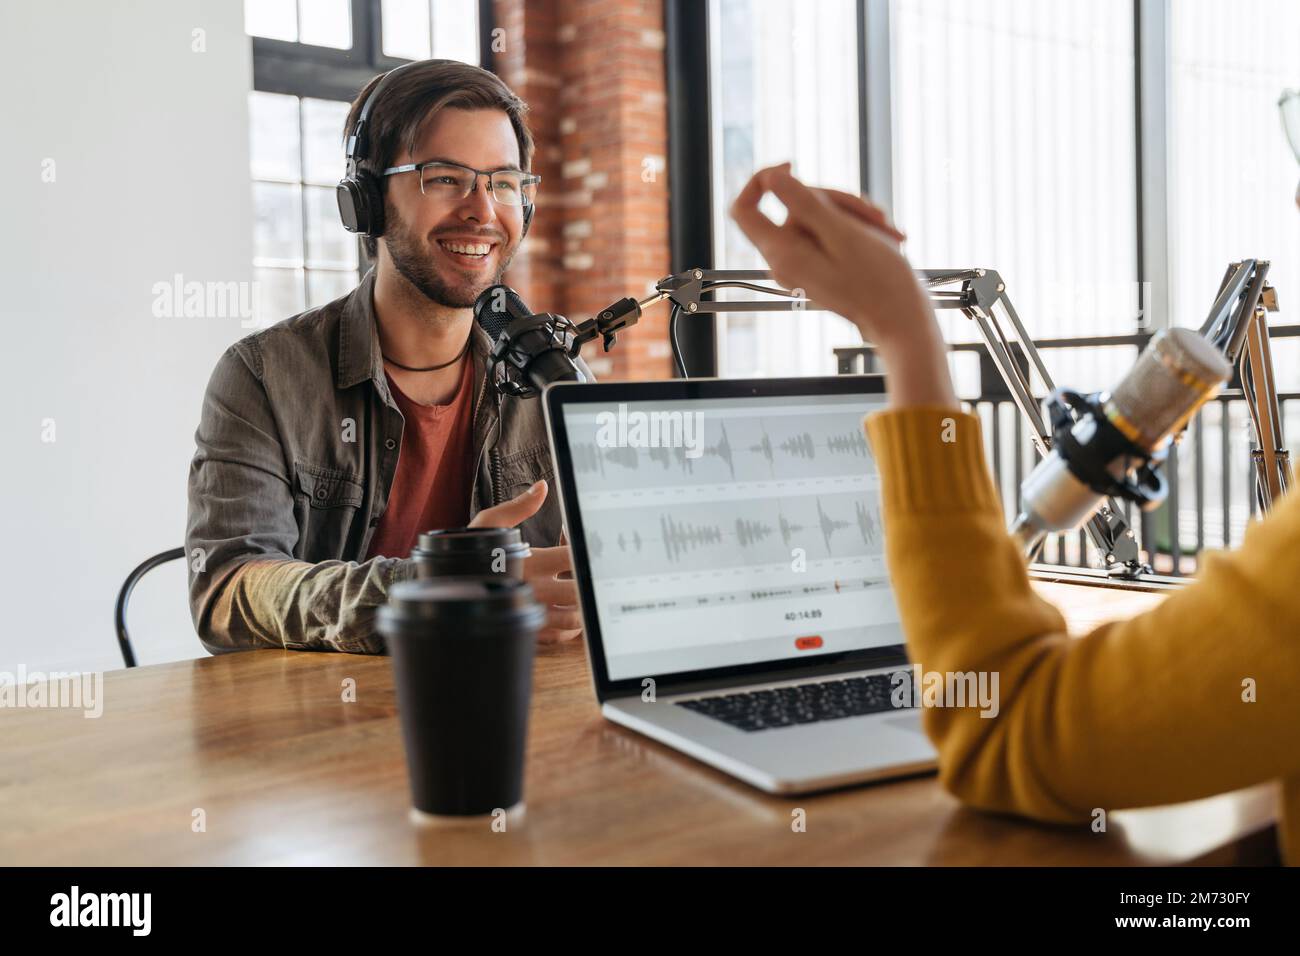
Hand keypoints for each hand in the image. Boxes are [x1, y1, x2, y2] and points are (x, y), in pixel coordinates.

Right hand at [469, 480, 583, 643]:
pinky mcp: (524, 629)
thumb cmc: (468, 552)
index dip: (587, 551)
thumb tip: (542, 487)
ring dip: (585, 609)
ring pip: (574, 618)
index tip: (592, 548)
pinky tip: (572, 618)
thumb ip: (520, 506)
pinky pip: (558, 636)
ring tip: (588, 598)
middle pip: (580, 591)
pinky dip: (571, 630)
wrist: (444, 586)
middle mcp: (535, 589)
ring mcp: (530, 611)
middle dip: (592, 585)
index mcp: (532, 561)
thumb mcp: (490, 523)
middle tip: (598, 577)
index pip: (573, 556)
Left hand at [729, 163, 957, 409]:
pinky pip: (829, 233)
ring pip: (818, 217)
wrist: (902, 321)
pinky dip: (856, 228)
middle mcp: (785, 261)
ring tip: (886, 230)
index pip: (743, 209)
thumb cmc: (878, 282)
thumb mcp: (842, 233)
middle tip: (874, 213)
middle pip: (793, 207)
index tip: (793, 167)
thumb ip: (803, 203)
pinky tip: (885, 237)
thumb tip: (769, 178)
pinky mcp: (820, 266)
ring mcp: (802, 265)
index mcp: (782, 254)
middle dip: (834, 200)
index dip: (761, 181)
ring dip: (853, 214)